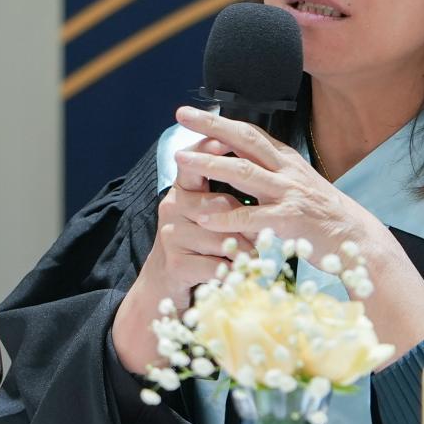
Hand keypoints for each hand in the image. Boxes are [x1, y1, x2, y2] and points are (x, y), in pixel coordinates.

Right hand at [111, 129, 256, 373]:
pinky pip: (216, 265)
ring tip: (250, 258)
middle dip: (246, 223)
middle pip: (220, 204)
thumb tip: (258, 182)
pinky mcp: (175, 264)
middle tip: (260, 236)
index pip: (193, 162)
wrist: (163, 284)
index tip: (224, 139)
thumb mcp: (204, 215)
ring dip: (243, 251)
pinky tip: (234, 274)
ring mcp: (170, 235)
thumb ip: (222, 195)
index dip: (207, 150)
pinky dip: (232, 272)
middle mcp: (172, 207)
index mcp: (182, 189)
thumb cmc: (195, 244)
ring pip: (222, 238)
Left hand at [167, 106, 375, 263]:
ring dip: (210, 164)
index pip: (250, 133)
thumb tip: (245, 160)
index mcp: (287, 160)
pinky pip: (251, 216)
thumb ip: (273, 172)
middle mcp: (287, 170)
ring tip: (182, 161)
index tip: (193, 114)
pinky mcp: (290, 220)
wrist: (356, 238)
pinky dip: (225, 217)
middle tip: (182, 115)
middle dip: (211, 126)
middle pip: (244, 140)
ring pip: (244, 172)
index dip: (220, 122)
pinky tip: (203, 218)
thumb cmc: (323, 215)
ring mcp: (289, 193)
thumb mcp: (299, 184)